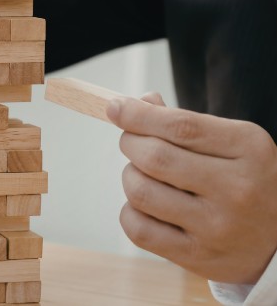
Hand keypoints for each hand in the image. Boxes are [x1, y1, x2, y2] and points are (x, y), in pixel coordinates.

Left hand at [108, 93, 276, 283]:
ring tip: (143, 175)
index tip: (115, 107)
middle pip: (154, 157)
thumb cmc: (246, 179)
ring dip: (130, 176)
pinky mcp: (199, 257)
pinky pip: (138, 229)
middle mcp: (237, 189)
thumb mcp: (232, 143)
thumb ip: (184, 122)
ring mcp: (218, 227)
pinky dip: (130, 211)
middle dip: (130, 142)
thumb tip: (133, 106)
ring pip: (140, 192)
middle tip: (132, 142)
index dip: (137, 115)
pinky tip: (146, 206)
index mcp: (248, 150)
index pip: (180, 126)